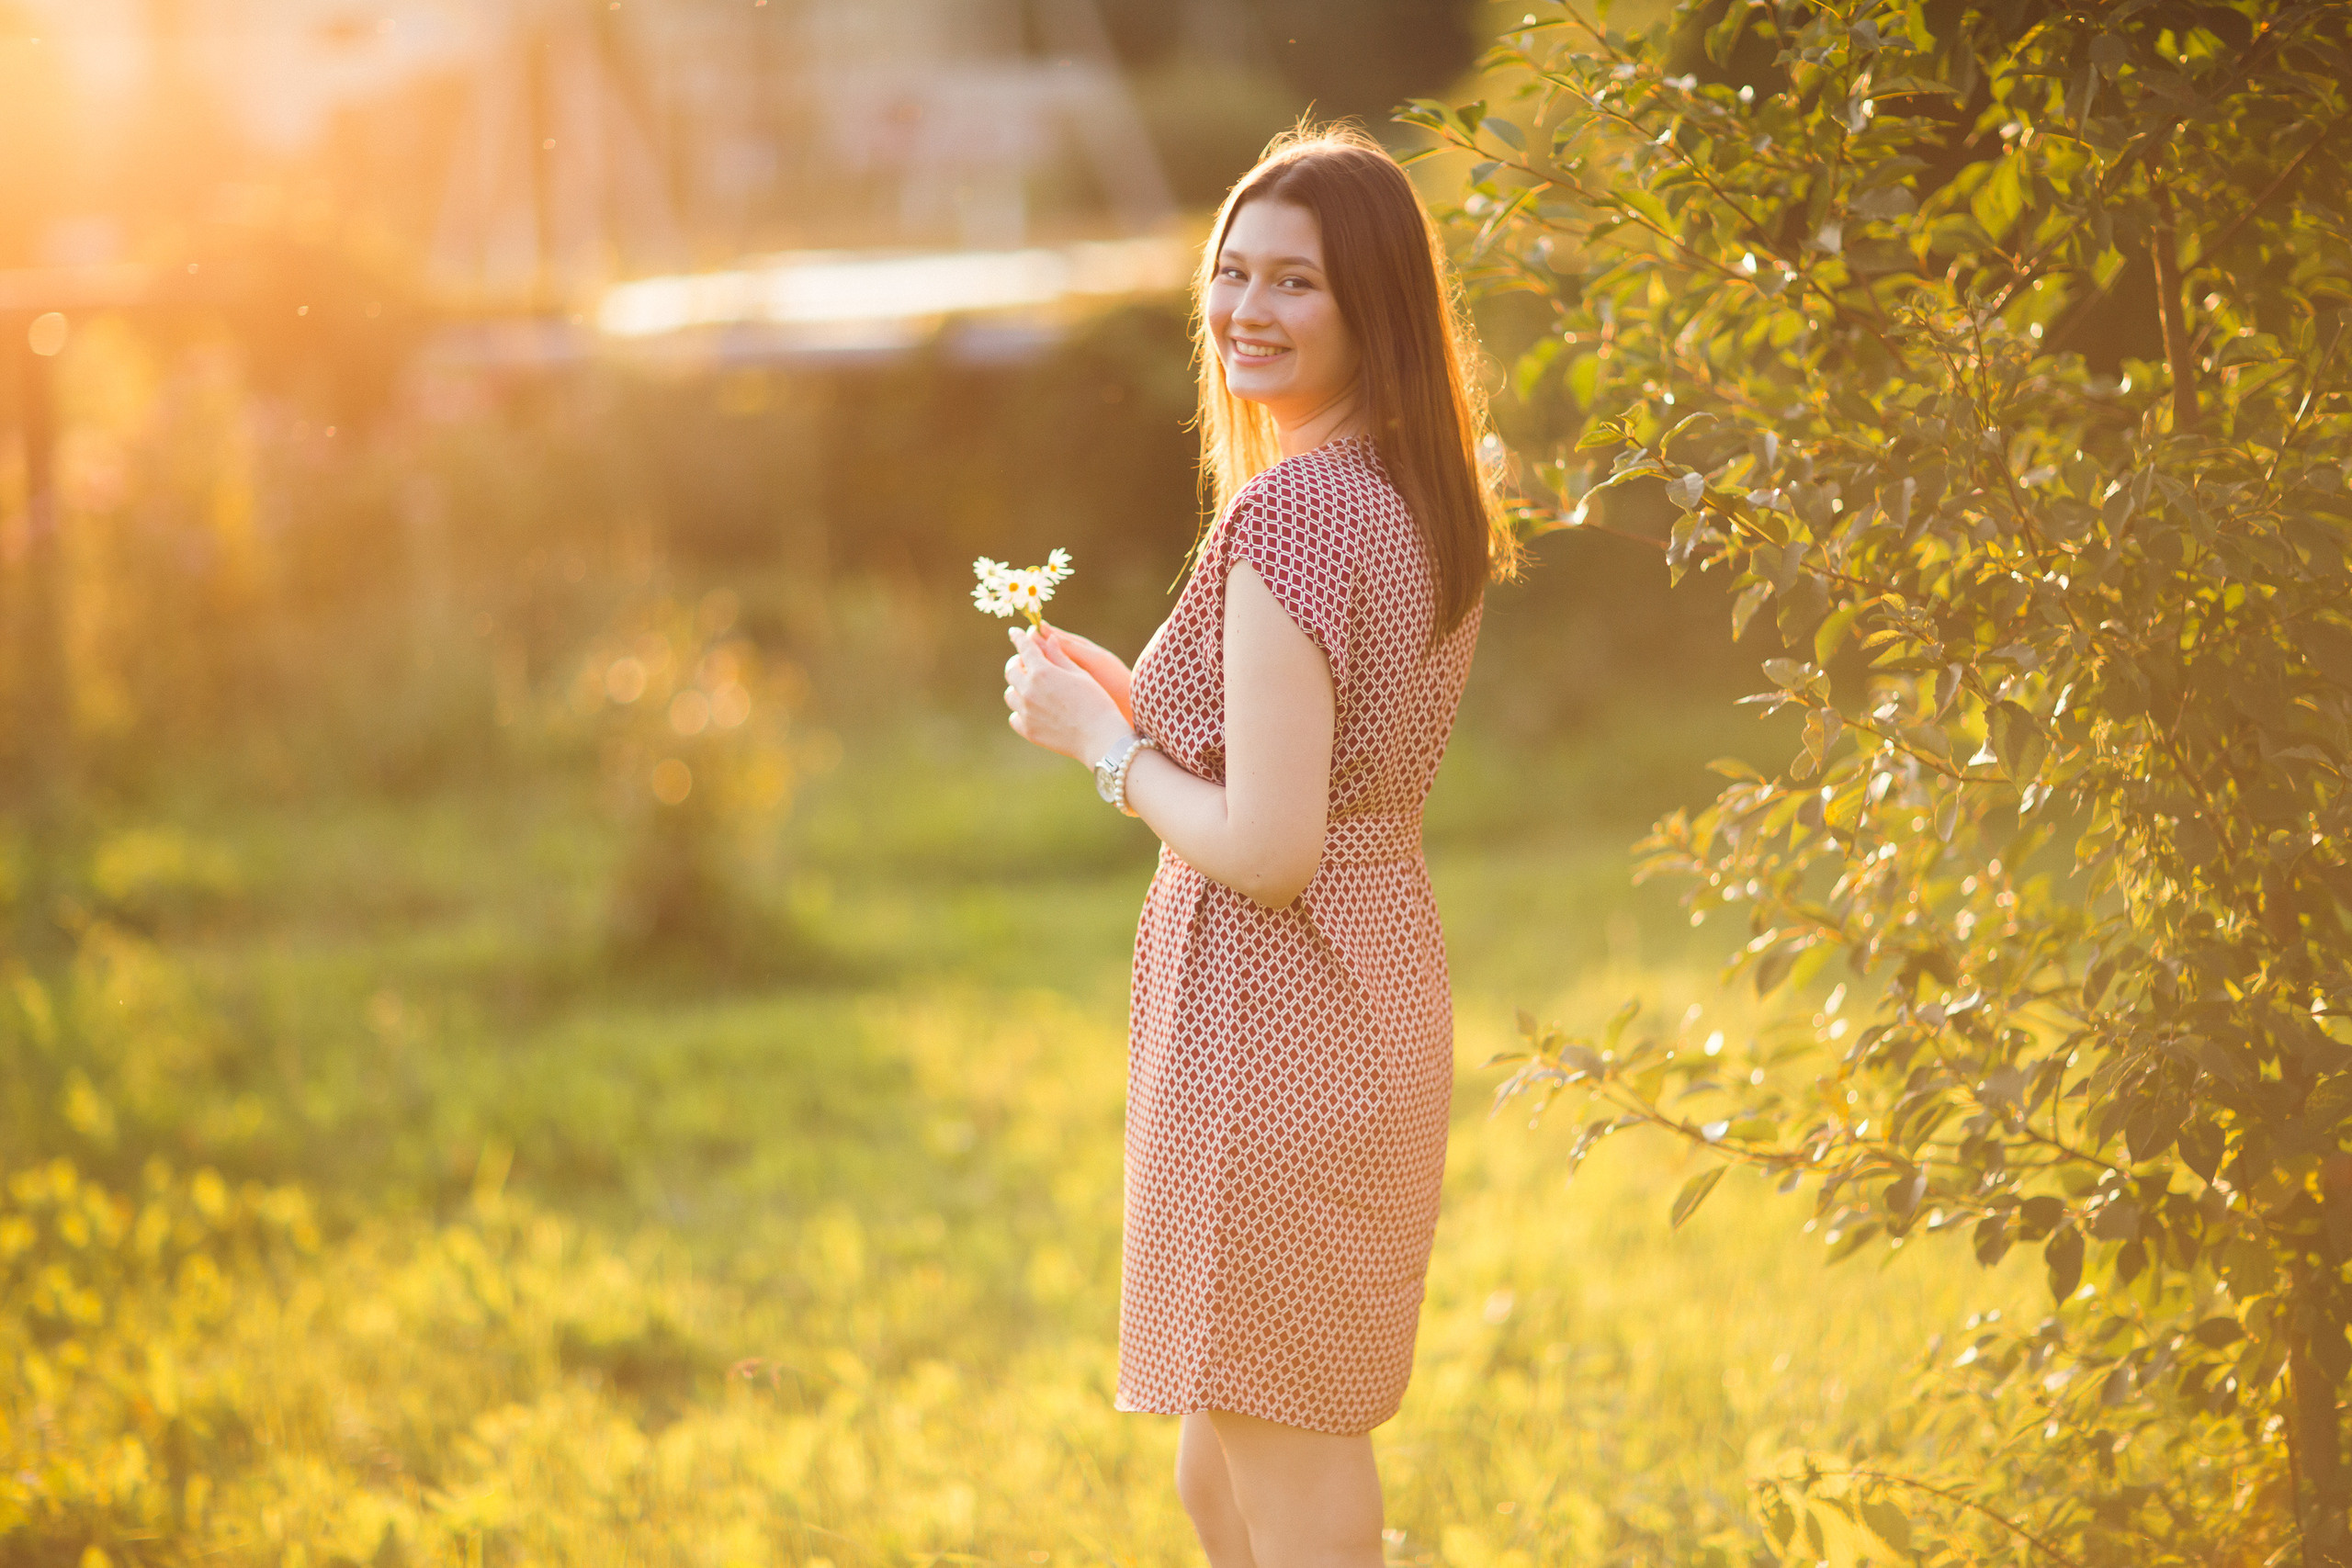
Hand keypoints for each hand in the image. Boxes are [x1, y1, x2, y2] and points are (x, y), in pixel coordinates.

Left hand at [1004, 626, 1131, 765]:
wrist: (1100, 737)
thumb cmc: (1096, 701)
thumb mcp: (1080, 673)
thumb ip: (1059, 656)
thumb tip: (1048, 639)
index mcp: (1042, 671)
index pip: (1024, 648)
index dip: (1019, 637)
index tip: (1015, 632)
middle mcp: (1029, 690)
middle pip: (1011, 670)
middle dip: (1017, 662)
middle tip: (1025, 662)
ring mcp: (1026, 712)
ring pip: (1010, 694)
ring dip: (1017, 686)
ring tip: (1030, 687)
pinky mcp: (1028, 730)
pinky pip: (1015, 717)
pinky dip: (1020, 710)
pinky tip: (1032, 709)